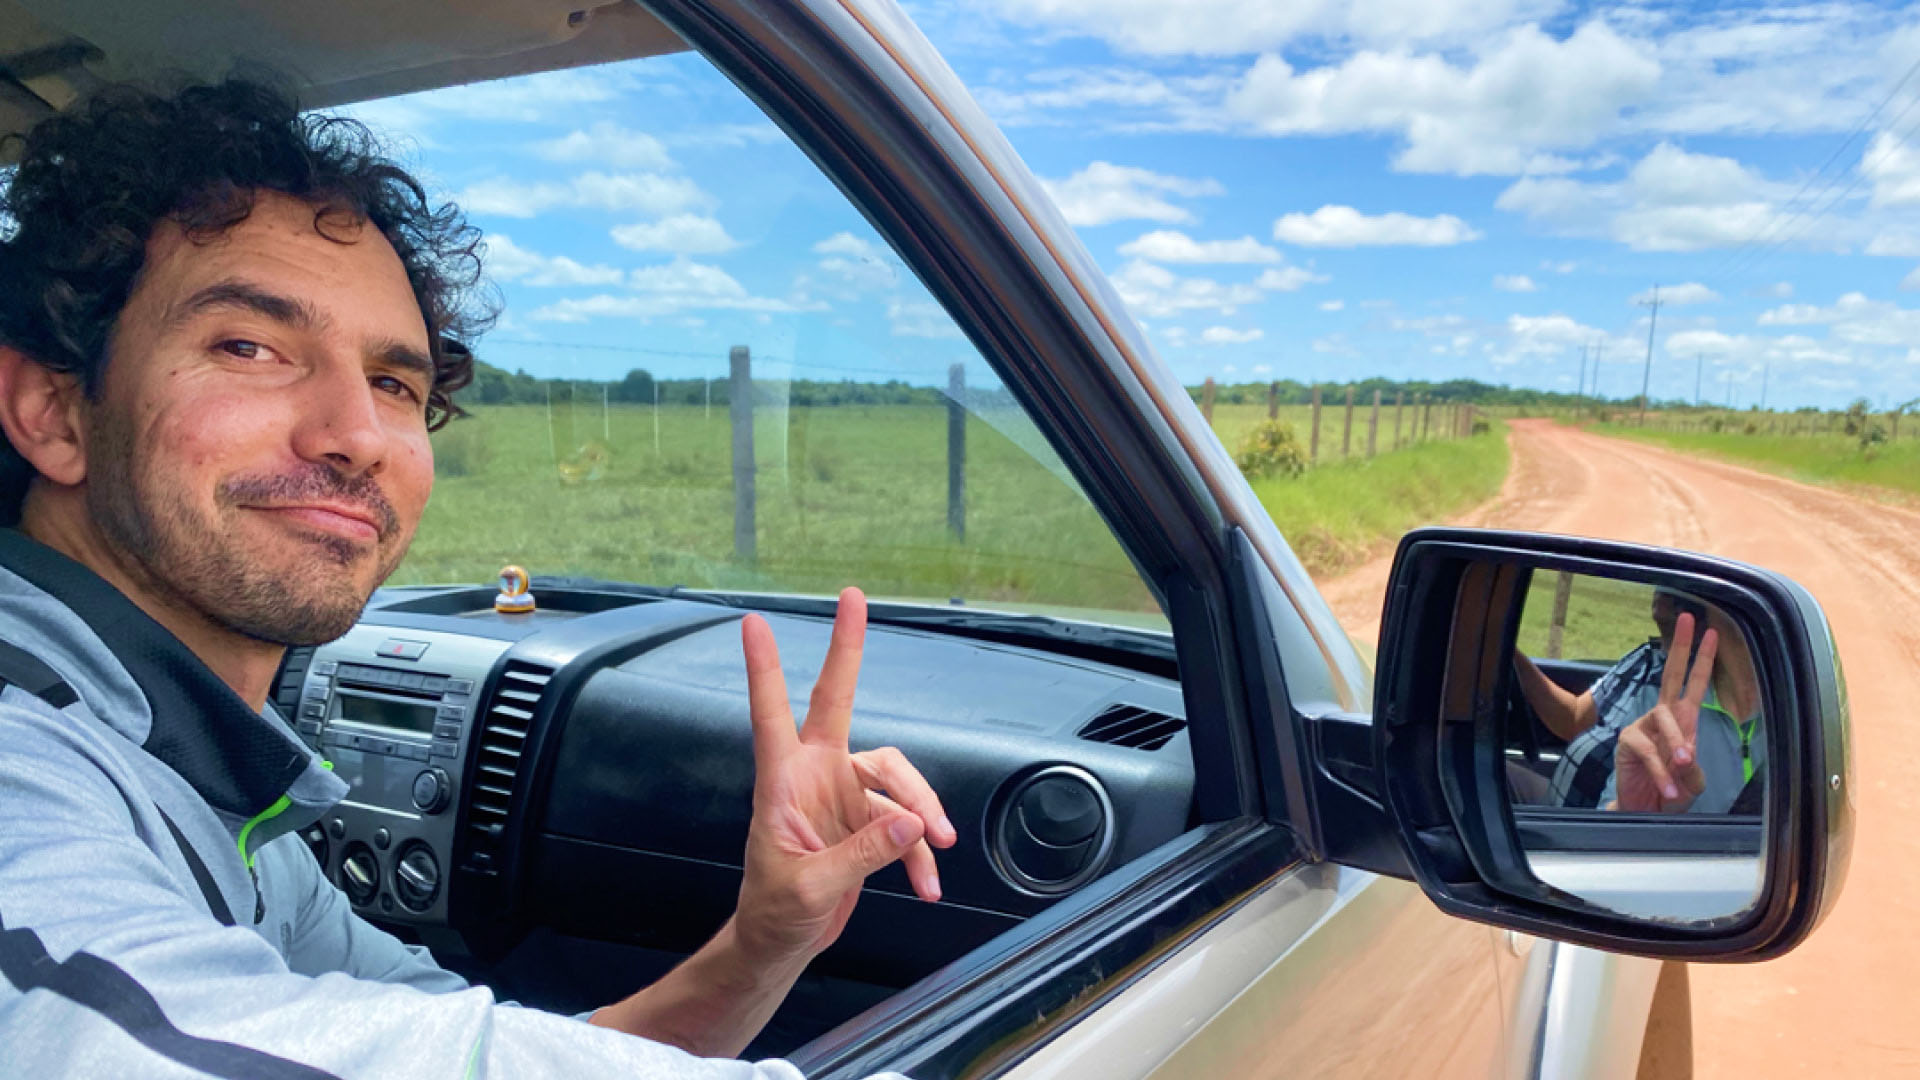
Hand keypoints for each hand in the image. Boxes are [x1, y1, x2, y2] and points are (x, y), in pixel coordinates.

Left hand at [732, 587, 957, 963]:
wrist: (783, 943)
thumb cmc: (774, 913)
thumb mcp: (810, 889)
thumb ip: (860, 855)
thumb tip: (912, 824)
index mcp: (783, 784)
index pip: (771, 715)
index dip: (765, 670)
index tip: (753, 623)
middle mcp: (815, 776)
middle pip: (840, 703)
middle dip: (847, 650)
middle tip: (854, 598)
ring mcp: (843, 796)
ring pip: (896, 777)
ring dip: (922, 811)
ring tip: (937, 849)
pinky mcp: (868, 824)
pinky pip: (907, 826)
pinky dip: (921, 856)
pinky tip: (927, 885)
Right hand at [1612, 611, 1717, 812]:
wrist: (1646, 813)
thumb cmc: (1671, 794)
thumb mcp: (1693, 782)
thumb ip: (1693, 767)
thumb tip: (1685, 753)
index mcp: (1683, 721)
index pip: (1694, 684)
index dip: (1703, 659)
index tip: (1711, 632)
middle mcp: (1663, 718)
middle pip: (1672, 675)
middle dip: (1682, 648)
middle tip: (1689, 620)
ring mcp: (1644, 727)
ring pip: (1666, 720)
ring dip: (1677, 742)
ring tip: (1682, 765)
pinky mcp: (1628, 742)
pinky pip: (1648, 750)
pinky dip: (1662, 772)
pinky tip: (1670, 789)